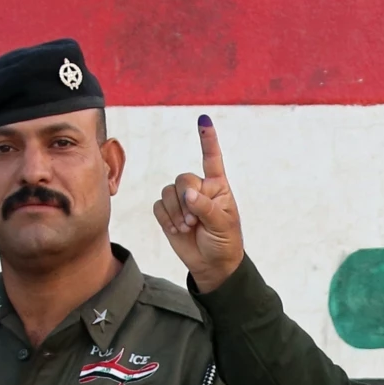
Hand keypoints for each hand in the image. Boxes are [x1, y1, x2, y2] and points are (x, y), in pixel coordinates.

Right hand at [152, 115, 245, 290]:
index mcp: (217, 187)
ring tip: (187, 228)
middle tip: (193, 221)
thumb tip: (188, 194)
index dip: (207, 140)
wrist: (212, 266)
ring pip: (169, 191)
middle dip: (186, 200)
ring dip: (175, 212)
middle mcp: (199, 189)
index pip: (212, 159)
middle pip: (183, 178)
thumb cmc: (224, 242)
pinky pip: (159, 206)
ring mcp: (183, 201)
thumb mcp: (222, 225)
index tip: (203, 119)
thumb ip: (206, 208)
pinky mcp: (169, 213)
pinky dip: (166, 219)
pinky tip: (177, 230)